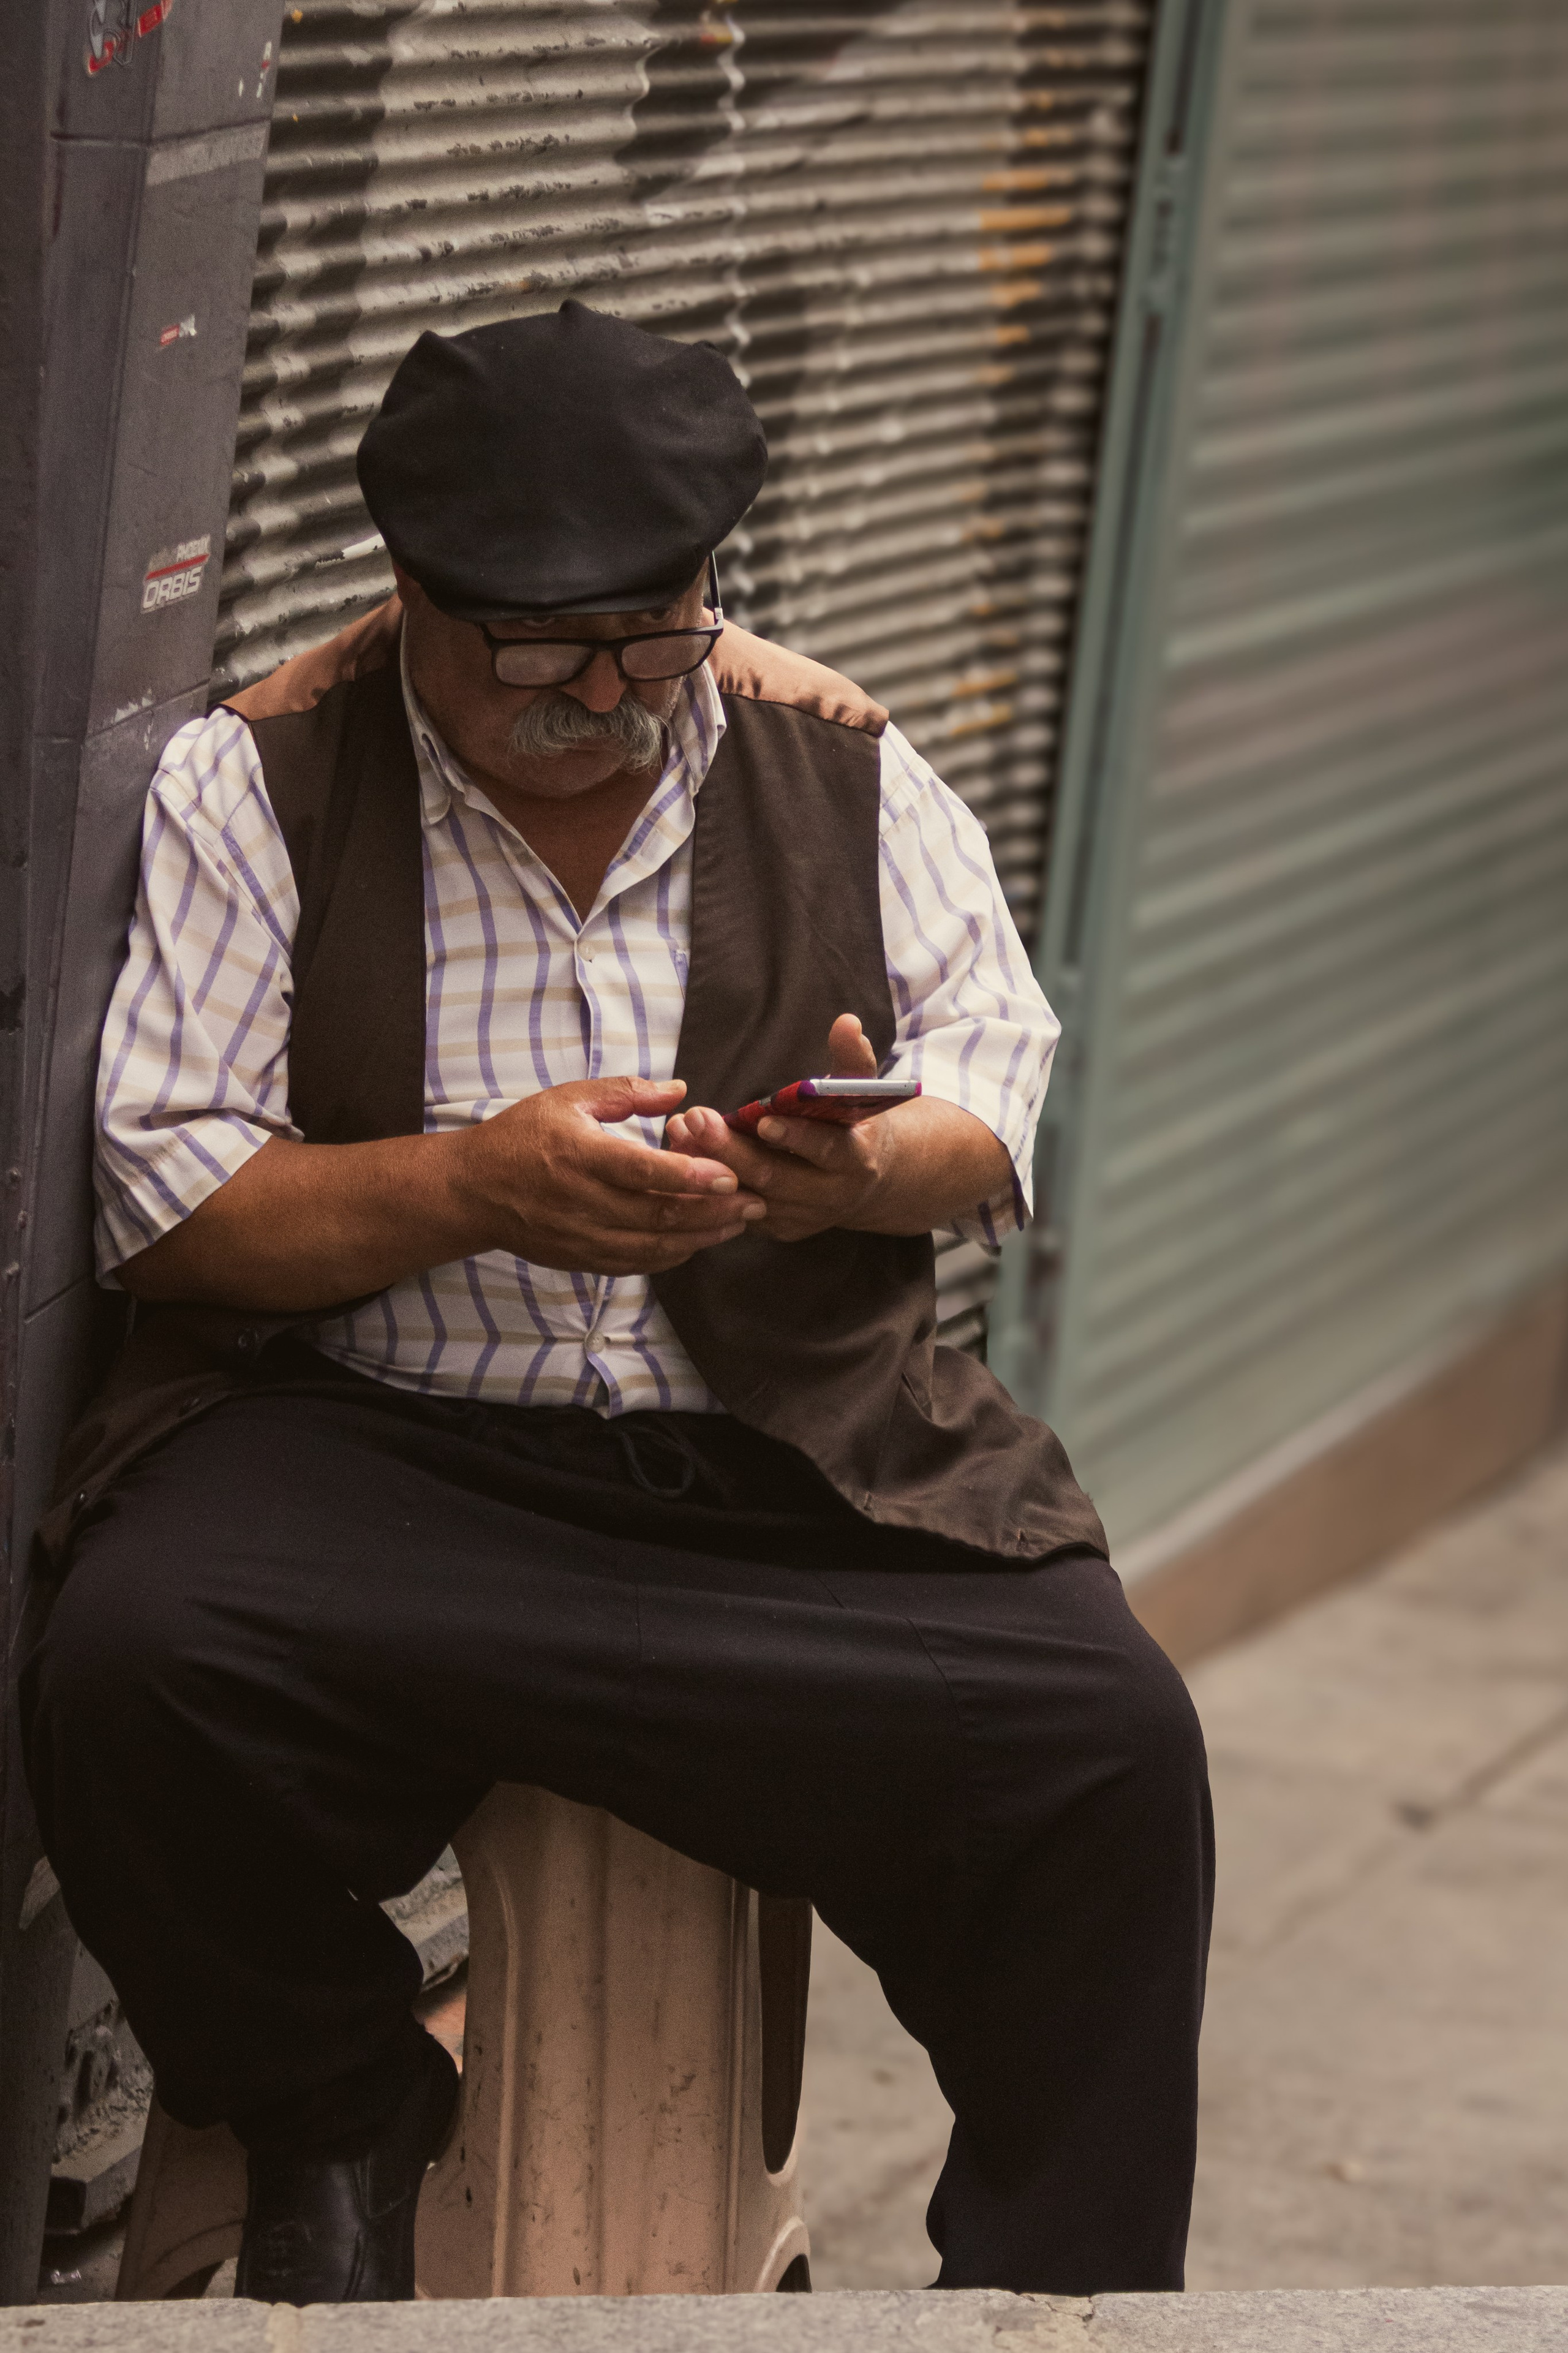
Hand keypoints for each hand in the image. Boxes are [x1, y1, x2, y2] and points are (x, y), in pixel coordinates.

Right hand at [458, 1075, 766, 1274]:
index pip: (642, 1171)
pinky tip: (697, 1242)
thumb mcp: (567, 1099)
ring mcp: (580, 1236)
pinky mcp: (579, 1259)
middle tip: (755, 1202)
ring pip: (652, 1245)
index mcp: (578, 1155)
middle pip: (658, 1214)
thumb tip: (680, 1091)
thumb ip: (625, 1093)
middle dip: (713, 1211)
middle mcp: (580, 1201)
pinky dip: (671, 1255)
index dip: (689, 1175)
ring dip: (701, 1237)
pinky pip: (635, 1264)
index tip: (730, 1174)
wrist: (471, 1191)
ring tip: (738, 1223)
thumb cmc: (521, 1137)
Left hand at [664, 1016, 894, 1244]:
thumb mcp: (859, 1092)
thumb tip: (847, 1022)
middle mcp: (830, 1196)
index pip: (826, 1150)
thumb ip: (853, 1059)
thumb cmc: (852, 1124)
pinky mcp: (776, 1229)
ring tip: (680, 1130)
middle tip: (696, 1118)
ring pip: (747, 1196)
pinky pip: (734, 1208)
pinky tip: (682, 1153)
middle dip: (731, 1149)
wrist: (863, 1181)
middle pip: (774, 1178)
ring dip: (709, 1163)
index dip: (795, 1136)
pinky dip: (706, 1182)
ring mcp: (800, 1218)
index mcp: (856, 1160)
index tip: (762, 1119)